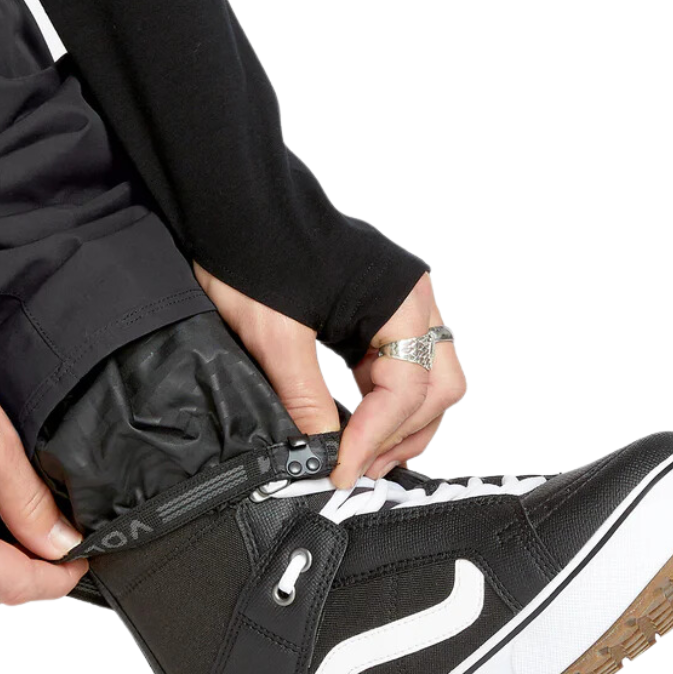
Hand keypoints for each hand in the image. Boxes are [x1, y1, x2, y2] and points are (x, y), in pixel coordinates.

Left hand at [194, 265, 464, 487]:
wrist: (235, 204)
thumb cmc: (253, 251)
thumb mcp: (274, 337)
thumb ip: (304, 398)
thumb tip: (321, 451)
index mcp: (401, 301)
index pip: (409, 389)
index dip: (377, 437)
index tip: (341, 469)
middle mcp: (413, 301)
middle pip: (437, 387)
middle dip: (401, 433)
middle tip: (356, 467)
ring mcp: (399, 305)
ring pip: (424, 380)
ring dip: (398, 422)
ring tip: (358, 456)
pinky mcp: (377, 310)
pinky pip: (397, 365)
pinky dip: (382, 400)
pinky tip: (356, 424)